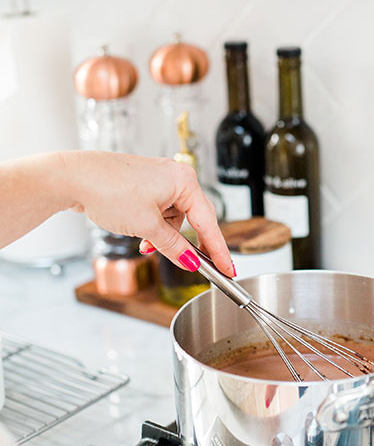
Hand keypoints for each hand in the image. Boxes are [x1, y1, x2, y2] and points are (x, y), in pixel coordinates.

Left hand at [65, 151, 232, 275]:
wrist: (73, 178)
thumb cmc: (109, 191)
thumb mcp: (147, 226)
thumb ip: (174, 247)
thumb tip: (190, 262)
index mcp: (184, 181)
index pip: (209, 222)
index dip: (219, 250)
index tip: (229, 269)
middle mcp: (176, 176)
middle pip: (194, 219)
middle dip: (189, 244)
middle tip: (199, 267)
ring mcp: (159, 179)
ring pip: (174, 218)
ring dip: (164, 236)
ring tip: (146, 245)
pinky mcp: (144, 185)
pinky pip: (160, 212)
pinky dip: (153, 227)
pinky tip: (142, 238)